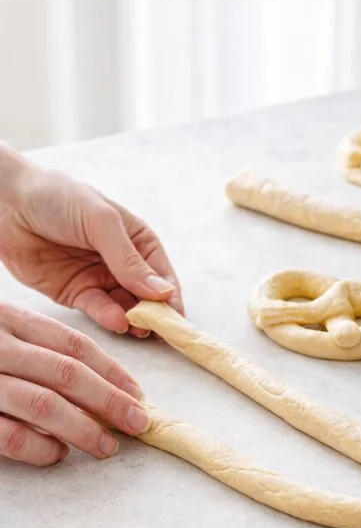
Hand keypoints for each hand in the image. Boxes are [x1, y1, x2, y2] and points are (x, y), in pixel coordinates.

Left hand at [0, 145, 182, 336]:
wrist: (6, 202)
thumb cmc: (57, 197)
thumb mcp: (100, 221)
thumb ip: (129, 259)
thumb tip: (163, 292)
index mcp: (136, 240)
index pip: (162, 275)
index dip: (171, 297)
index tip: (176, 318)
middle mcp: (122, 264)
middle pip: (148, 298)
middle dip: (155, 315)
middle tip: (159, 330)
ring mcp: (100, 280)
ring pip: (126, 309)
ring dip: (134, 320)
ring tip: (138, 328)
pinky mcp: (77, 294)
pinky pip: (99, 311)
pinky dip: (109, 318)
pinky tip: (117, 321)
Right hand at [0, 302, 148, 465]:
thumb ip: (31, 349)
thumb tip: (94, 384)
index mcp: (4, 320)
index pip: (70, 344)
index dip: (110, 370)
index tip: (137, 393)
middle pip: (67, 373)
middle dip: (110, 401)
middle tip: (139, 423)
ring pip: (44, 404)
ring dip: (84, 430)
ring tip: (106, 447)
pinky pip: (9, 435)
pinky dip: (39, 447)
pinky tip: (56, 454)